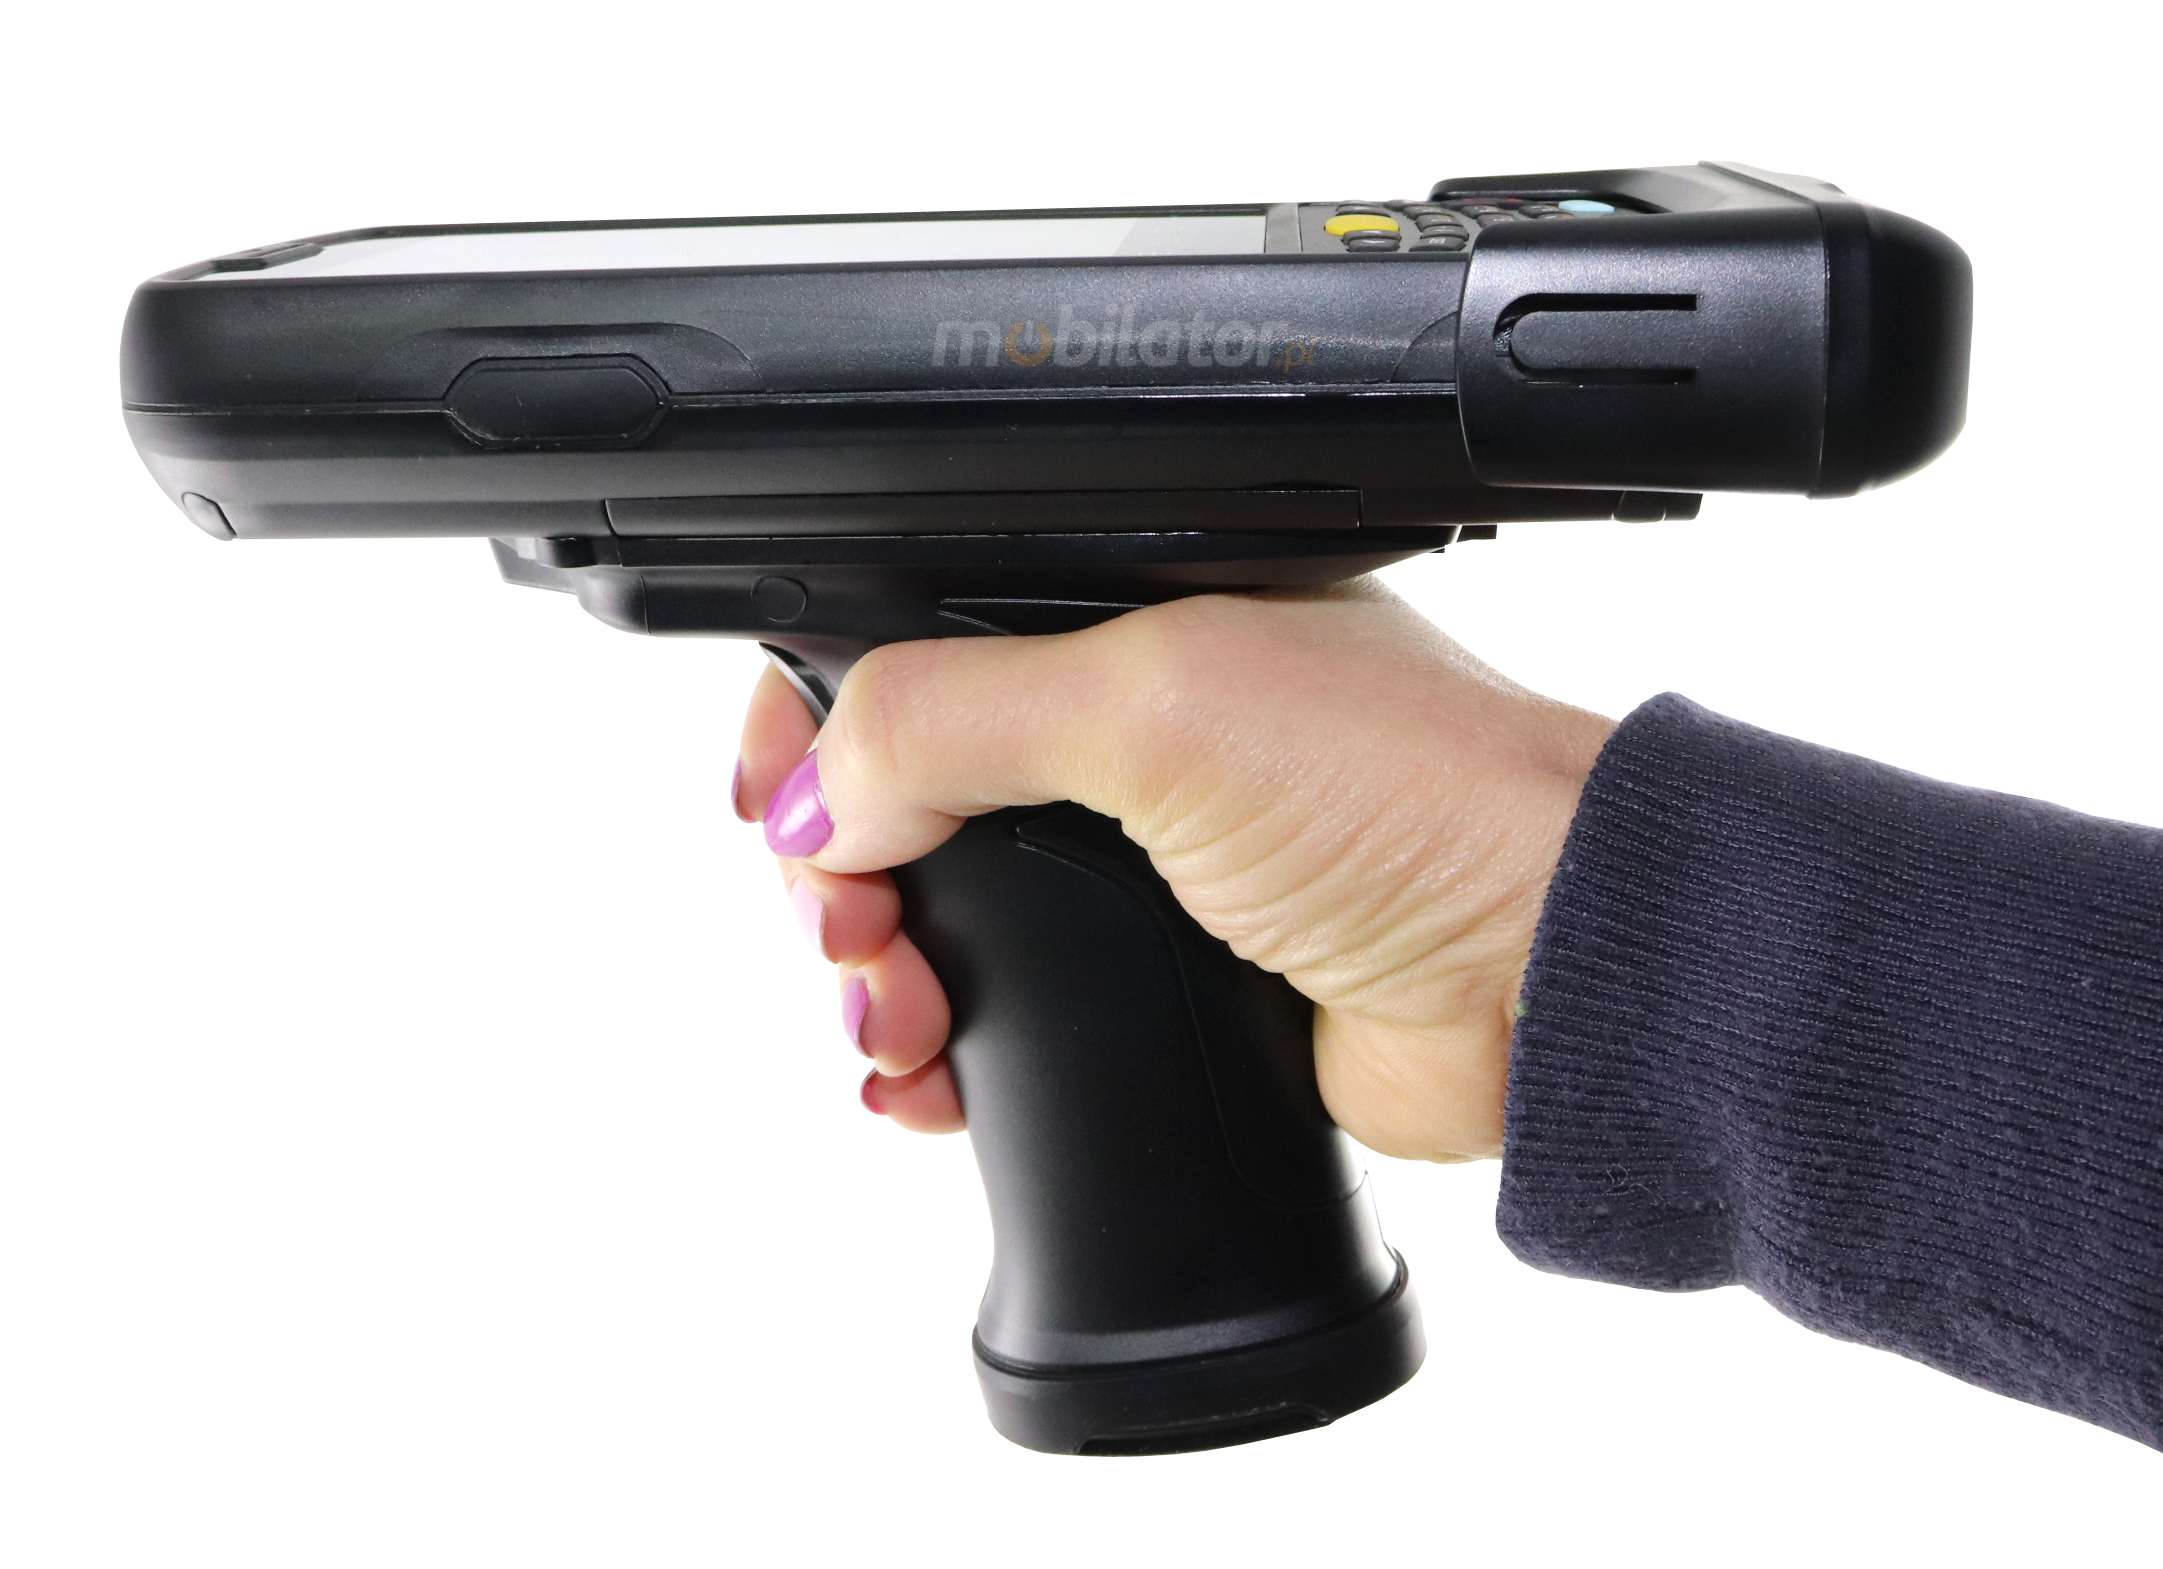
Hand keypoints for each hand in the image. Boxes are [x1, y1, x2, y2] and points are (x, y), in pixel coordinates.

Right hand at [733, 580, 1611, 1161]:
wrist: (1545, 968)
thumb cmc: (1413, 798)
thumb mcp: (1157, 702)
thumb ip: (953, 714)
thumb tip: (820, 793)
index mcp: (1118, 622)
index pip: (907, 650)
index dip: (815, 727)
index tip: (775, 809)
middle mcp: (1120, 736)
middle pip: (898, 799)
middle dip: (836, 879)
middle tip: (847, 942)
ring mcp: (1140, 865)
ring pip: (939, 916)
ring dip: (877, 977)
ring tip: (893, 1026)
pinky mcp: (1161, 980)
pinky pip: (1005, 1013)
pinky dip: (942, 1051)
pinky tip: (925, 1081)